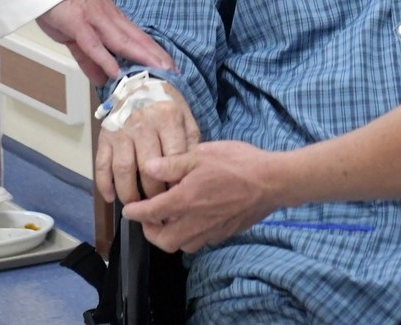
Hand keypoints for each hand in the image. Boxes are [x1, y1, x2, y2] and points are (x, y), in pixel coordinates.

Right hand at [36, 0, 172, 80]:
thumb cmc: (62, 6)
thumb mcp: (78, 36)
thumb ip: (90, 58)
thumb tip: (102, 78)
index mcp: (110, 18)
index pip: (137, 36)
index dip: (154, 50)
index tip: (168, 63)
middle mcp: (108, 18)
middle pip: (137, 38)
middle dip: (156, 56)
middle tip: (173, 71)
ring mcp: (94, 19)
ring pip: (122, 41)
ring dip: (141, 56)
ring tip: (156, 71)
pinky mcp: (78, 23)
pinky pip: (93, 44)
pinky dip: (105, 58)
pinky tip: (115, 71)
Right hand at [96, 95, 200, 204]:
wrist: (140, 85)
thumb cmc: (167, 107)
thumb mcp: (186, 119)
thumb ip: (190, 145)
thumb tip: (189, 177)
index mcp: (167, 118)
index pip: (172, 157)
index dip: (176, 182)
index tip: (180, 198)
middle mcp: (142, 124)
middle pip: (147, 168)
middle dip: (154, 195)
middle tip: (160, 211)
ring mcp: (121, 131)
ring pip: (123, 170)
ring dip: (129, 194)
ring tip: (138, 209)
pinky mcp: (104, 137)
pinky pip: (101, 164)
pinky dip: (104, 185)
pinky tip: (111, 198)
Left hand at [122, 141, 276, 252]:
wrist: (272, 181)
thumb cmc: (238, 163)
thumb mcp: (203, 154)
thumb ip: (173, 163)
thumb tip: (149, 167)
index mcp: (185, 200)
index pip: (151, 213)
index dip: (136, 213)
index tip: (128, 211)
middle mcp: (195, 221)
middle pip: (163, 241)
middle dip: (151, 233)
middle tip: (150, 218)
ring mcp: (211, 230)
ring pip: (183, 245)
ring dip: (171, 236)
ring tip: (172, 220)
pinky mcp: (225, 233)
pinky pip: (201, 241)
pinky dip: (191, 235)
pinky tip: (195, 219)